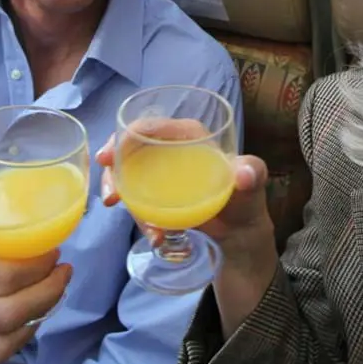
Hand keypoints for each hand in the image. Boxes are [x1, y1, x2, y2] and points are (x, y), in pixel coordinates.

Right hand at [0, 197, 71, 363]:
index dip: (39, 269)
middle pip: (7, 313)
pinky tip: (23, 320)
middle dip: (47, 295)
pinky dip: (14, 340)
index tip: (55, 256)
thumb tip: (41, 201)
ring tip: (49, 299)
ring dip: (36, 321)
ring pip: (1, 344)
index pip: (3, 274)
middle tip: (61, 278)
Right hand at [95, 133, 275, 262]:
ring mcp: (161, 175)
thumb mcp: (253, 183)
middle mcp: (170, 150)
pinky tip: (155, 236)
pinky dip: (139, 218)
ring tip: (147, 228)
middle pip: (130, 151)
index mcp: (188, 136)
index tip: (108, 159)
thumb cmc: (246, 199)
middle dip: (113, 171)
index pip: (150, 127)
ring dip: (125, 199)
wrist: (240, 233)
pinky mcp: (157, 198)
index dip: (124, 137)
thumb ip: (253, 173)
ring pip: (128, 178)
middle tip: (110, 197)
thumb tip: (243, 175)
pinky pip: (138, 202)